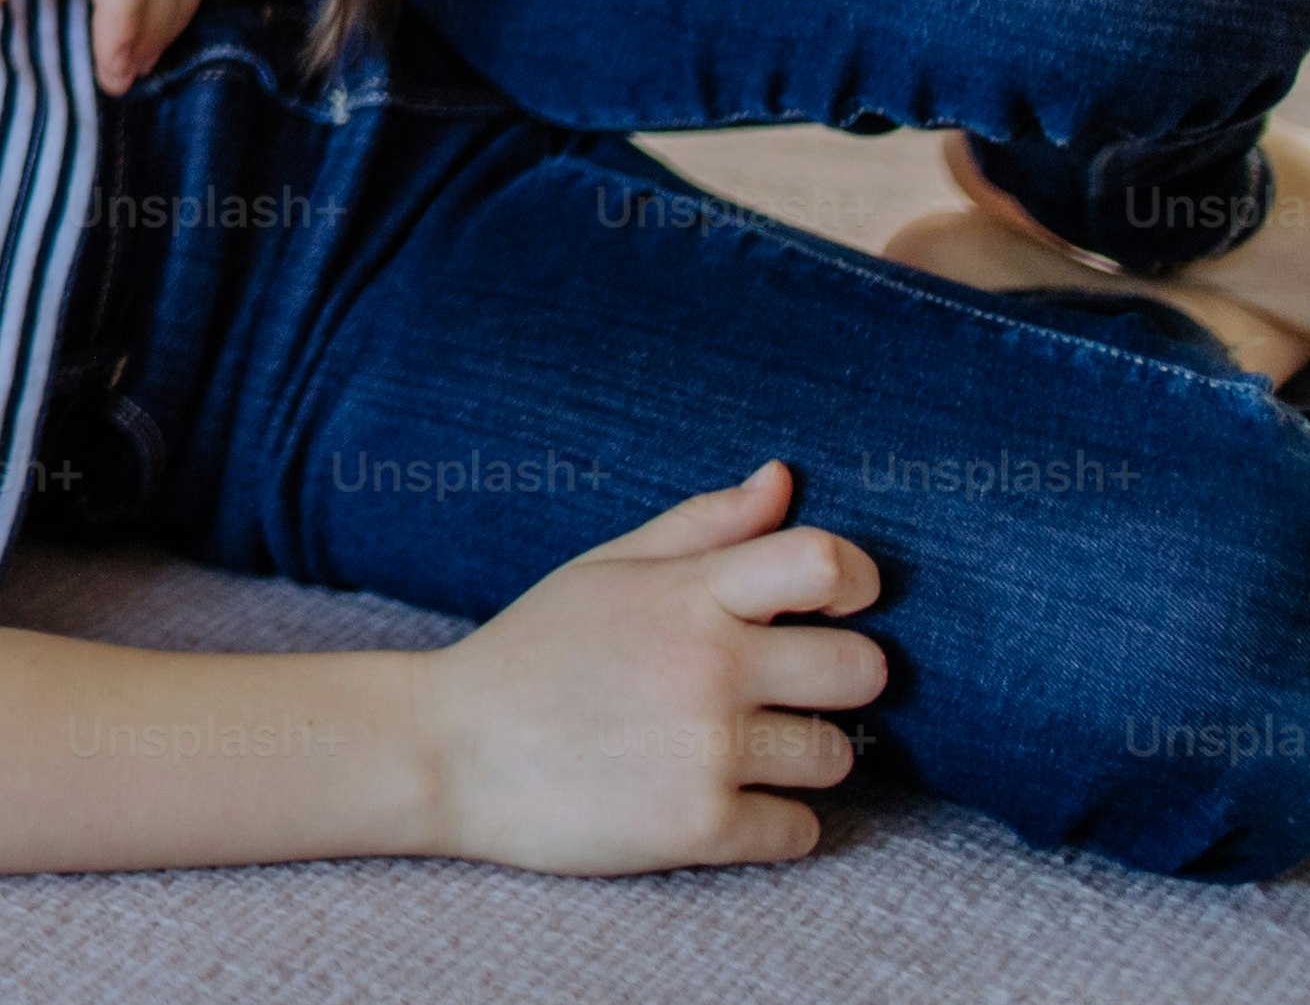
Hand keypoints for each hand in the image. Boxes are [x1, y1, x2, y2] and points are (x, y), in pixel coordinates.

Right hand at [426, 463, 887, 875]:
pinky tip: (713, 801)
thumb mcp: (605, 570)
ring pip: (837, 758)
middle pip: (863, 670)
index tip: (836, 606)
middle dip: (838, 681)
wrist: (446, 750)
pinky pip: (800, 832)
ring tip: (734, 750)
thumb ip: (703, 525)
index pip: (824, 562)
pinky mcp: (700, 828)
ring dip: (800, 758)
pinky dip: (769, 825)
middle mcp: (707, 667)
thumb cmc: (532, 652)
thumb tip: (783, 477)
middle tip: (784, 691)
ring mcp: (706, 751)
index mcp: (685, 594)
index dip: (857, 582)